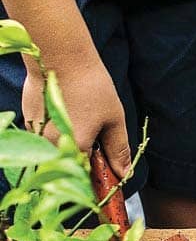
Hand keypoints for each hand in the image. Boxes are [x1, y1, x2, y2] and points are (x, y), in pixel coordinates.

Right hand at [23, 56, 129, 175]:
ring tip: (81, 122)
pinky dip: (56, 134)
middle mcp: (50, 146)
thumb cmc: (91, 87)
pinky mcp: (27, 123)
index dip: (98, 182)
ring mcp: (34, 135)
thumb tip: (123, 174)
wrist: (59, 58)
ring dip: (69, 147)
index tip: (108, 182)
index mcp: (75, 148)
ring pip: (54, 153)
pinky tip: (68, 114)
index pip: (86, 179)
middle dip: (84, 163)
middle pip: (68, 167)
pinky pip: (43, 139)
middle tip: (96, 144)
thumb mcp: (114, 119)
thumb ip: (117, 150)